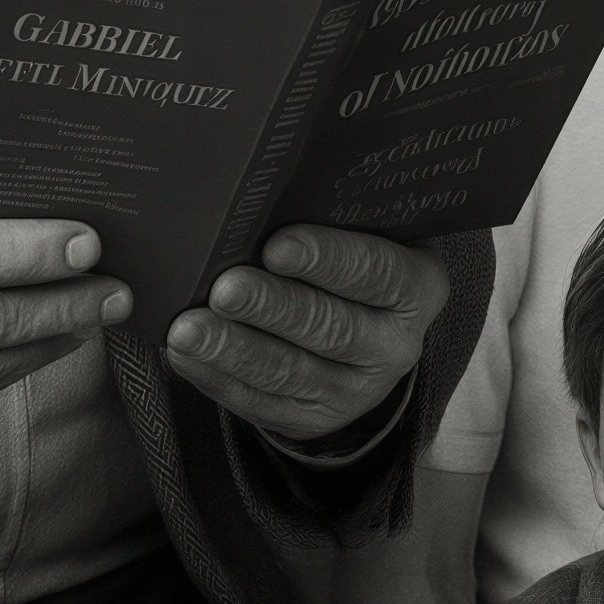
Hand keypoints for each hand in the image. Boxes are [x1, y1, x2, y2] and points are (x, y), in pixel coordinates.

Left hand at [168, 223, 448, 448]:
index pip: (375, 272)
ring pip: (289, 371)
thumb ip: (337, 214)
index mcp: (417, 287)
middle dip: (271, 308)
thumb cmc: (351, 260)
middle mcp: (395, 345)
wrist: (366, 331)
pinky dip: (217, 378)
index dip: (326, 259)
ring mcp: (356, 390)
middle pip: (329, 326)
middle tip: (224, 289)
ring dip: (234, 349)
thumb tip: (270, 184)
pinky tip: (186, 355)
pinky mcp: (312, 418)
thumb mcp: (367, 233)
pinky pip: (261, 402)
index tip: (276, 246)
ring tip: (189, 328)